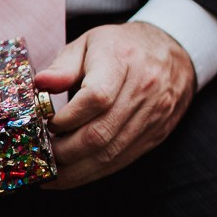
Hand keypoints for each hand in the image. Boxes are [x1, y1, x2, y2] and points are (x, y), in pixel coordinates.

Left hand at [34, 23, 194, 188]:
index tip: (48, 123)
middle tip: (40, 156)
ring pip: (110, 154)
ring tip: (51, 173)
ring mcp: (154, 113)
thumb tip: (41, 83)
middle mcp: (145, 88)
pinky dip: (94, 171)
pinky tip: (74, 172)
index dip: (66, 118)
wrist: (175, 51)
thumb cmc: (122, 47)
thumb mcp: (89, 43)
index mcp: (124, 60)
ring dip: (75, 170)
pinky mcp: (158, 132)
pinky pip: (122, 160)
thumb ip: (64, 66)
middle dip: (63, 152)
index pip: (96, 98)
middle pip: (100, 133)